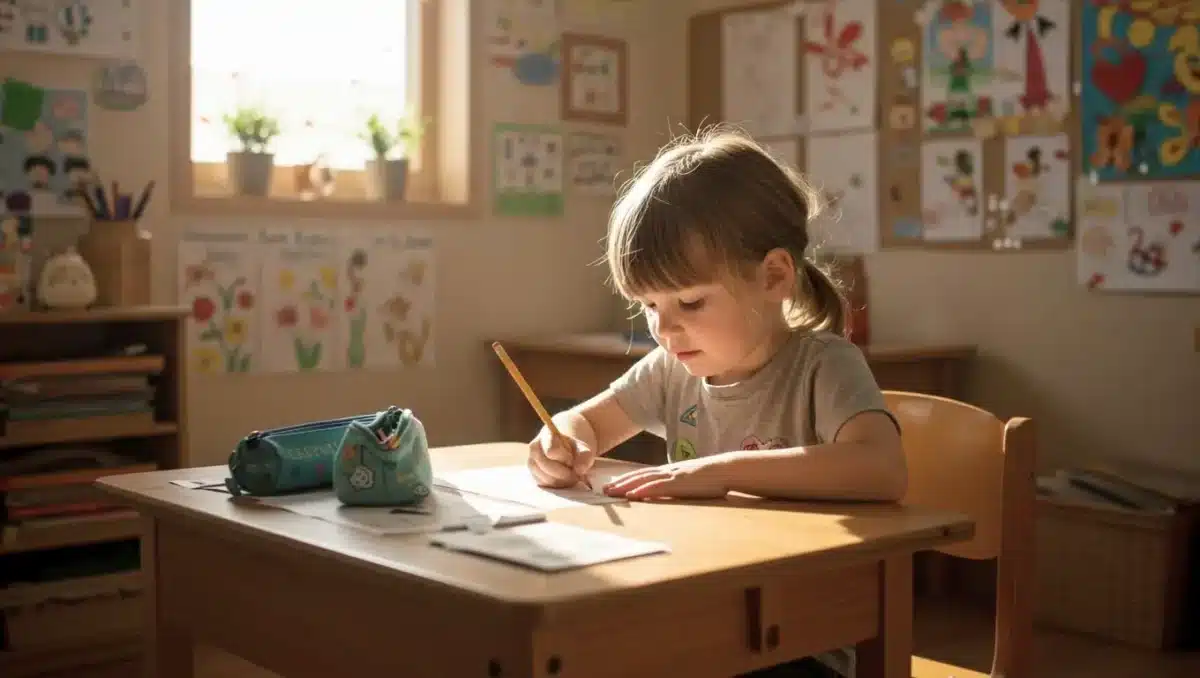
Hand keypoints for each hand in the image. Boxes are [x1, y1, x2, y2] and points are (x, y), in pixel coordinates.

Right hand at [527, 427, 594, 488]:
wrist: (565, 451)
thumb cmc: (573, 448)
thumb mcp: (583, 448)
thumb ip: (585, 456)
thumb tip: (579, 470)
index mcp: (547, 435)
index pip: (552, 450)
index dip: (565, 458)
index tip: (572, 459)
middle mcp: (534, 447)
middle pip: (547, 466)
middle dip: (563, 472)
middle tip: (574, 472)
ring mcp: (531, 461)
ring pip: (545, 477)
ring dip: (560, 480)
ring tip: (570, 476)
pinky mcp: (533, 474)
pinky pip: (543, 484)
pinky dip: (555, 486)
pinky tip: (563, 480)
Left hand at [603, 457, 727, 499]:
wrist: (728, 469)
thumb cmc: (713, 478)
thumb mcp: (692, 481)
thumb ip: (679, 485)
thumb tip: (670, 493)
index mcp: (671, 471)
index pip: (644, 474)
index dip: (628, 479)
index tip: (614, 485)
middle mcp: (668, 471)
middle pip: (639, 476)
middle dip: (620, 483)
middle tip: (603, 490)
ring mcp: (673, 476)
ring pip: (643, 480)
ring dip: (625, 486)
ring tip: (610, 492)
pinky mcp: (680, 482)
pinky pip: (657, 487)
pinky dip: (643, 490)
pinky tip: (631, 495)